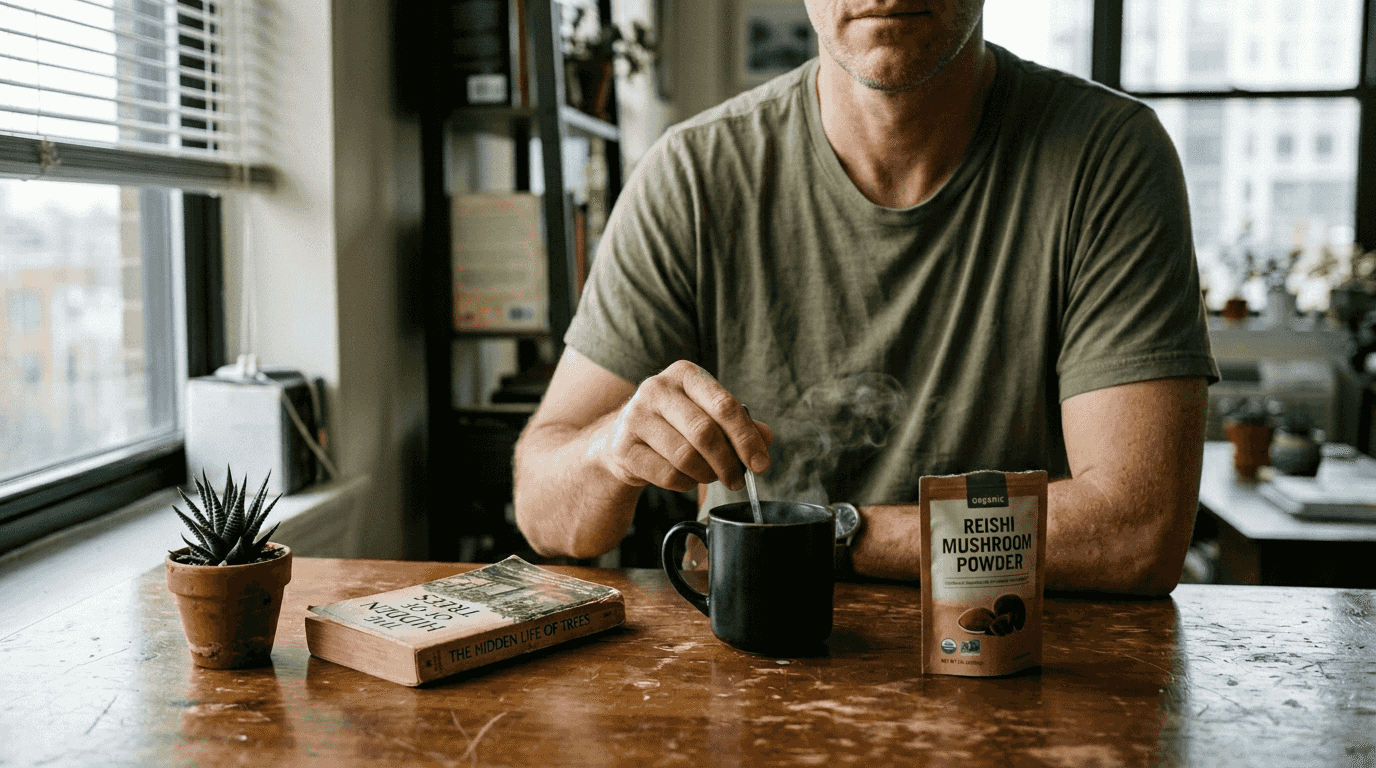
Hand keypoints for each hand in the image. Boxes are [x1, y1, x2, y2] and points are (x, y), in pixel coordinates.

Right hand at [595, 360, 772, 492]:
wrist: (625, 440)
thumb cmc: (676, 425)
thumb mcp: (708, 415)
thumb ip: (739, 424)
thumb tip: (766, 438)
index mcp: (685, 374)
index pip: (724, 405)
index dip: (747, 438)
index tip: (761, 464)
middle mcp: (657, 388)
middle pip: (705, 432)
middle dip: (728, 462)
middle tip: (738, 480)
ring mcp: (635, 416)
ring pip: (685, 456)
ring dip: (706, 474)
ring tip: (711, 477)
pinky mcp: (623, 447)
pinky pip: (667, 474)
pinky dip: (684, 483)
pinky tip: (685, 477)